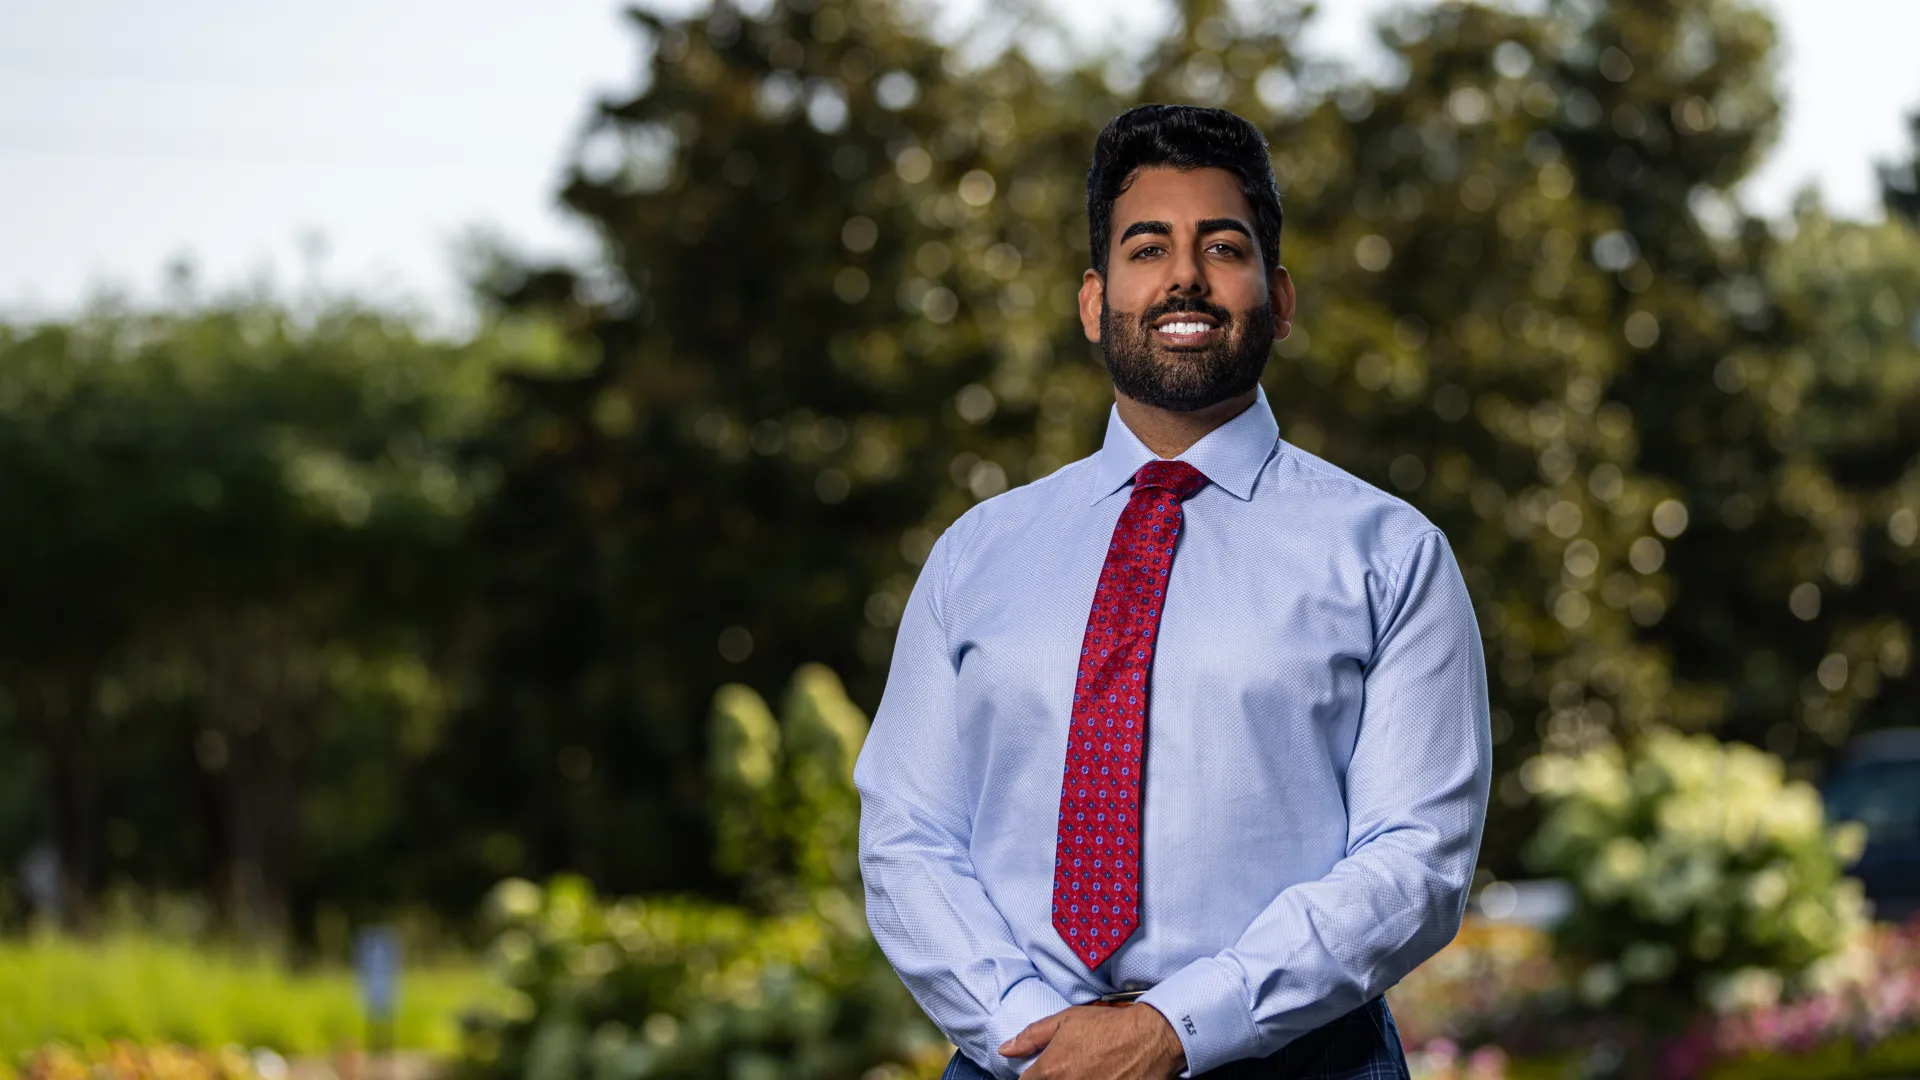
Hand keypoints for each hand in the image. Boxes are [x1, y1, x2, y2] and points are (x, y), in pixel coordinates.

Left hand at [998, 1003, 1186, 1078]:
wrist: (1148, 1038)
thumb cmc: (1107, 1027)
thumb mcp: (1066, 1021)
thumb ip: (1032, 1036)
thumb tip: (1006, 1049)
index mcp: (1050, 1071)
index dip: (1032, 1076)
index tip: (1041, 1072)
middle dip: (1053, 1079)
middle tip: (1068, 1069)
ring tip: (1087, 1072)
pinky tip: (1098, 1077)